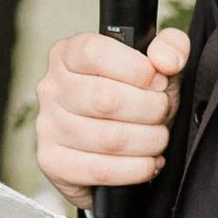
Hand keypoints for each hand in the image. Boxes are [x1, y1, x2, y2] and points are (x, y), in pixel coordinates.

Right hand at [35, 28, 189, 210]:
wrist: (113, 147)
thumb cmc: (131, 99)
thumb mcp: (155, 67)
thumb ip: (170, 46)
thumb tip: (166, 59)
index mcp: (69, 54)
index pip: (95, 53)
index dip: (136, 69)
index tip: (158, 81)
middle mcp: (51, 87)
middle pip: (106, 99)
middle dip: (151, 110)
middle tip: (162, 114)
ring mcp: (47, 126)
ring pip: (109, 139)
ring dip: (149, 142)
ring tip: (157, 139)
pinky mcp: (53, 162)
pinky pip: (101, 170)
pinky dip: (136, 169)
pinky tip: (147, 162)